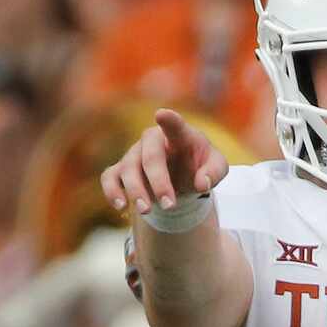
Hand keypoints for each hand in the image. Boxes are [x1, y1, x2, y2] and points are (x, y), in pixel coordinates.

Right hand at [100, 108, 228, 213]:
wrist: (183, 175)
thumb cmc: (200, 165)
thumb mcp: (217, 167)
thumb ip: (215, 172)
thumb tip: (201, 184)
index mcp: (180, 134)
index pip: (175, 125)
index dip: (169, 120)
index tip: (161, 115)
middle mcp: (153, 140)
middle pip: (150, 155)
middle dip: (158, 181)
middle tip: (170, 205)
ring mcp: (134, 153)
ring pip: (128, 168)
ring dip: (137, 191)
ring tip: (147, 211)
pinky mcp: (121, 169)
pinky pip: (109, 177)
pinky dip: (112, 191)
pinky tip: (121, 208)